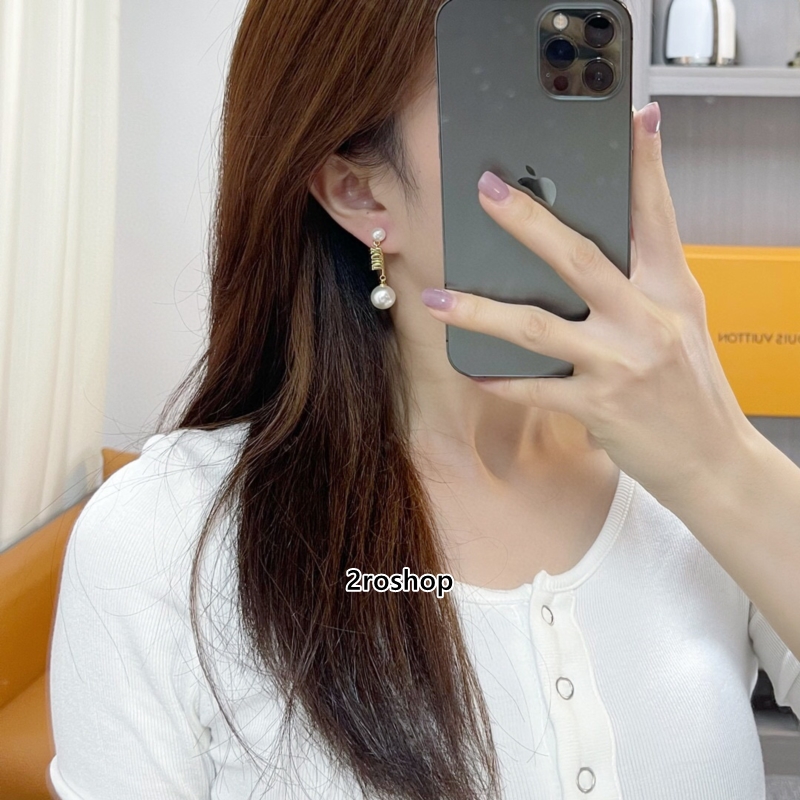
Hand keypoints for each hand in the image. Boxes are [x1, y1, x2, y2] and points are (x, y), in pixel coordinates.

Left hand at [421, 102, 752, 506]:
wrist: (711, 458)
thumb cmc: (691, 387)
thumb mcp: (679, 322)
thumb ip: (642, 284)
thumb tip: (594, 251)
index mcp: (671, 290)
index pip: (657, 216)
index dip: (646, 165)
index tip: (634, 119)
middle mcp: (647, 319)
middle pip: (580, 257)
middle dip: (528, 220)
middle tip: (487, 189)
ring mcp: (621, 363)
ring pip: (537, 327)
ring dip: (480, 311)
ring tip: (436, 299)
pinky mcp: (599, 405)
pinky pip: (534, 387)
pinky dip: (500, 380)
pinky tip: (473, 370)